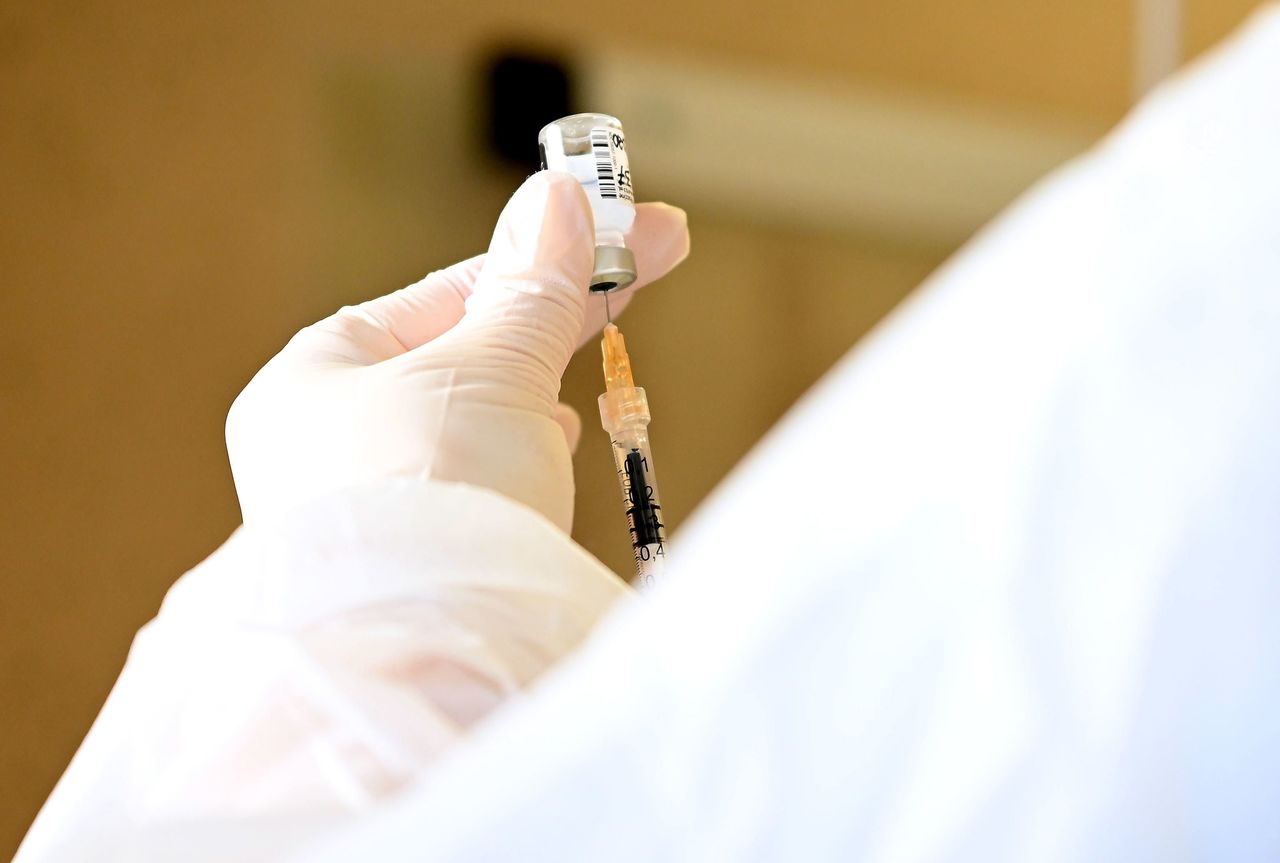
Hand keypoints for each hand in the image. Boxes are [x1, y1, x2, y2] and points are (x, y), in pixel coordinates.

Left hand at [226, 171, 689, 531]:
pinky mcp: (413, 562)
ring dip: (534, 406)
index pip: (441, 297)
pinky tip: (546, 463)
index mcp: (311, 380)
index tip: (616, 230)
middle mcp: (324, 445)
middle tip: (642, 268)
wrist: (425, 656)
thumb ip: (531, 290)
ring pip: (472, 428)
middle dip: (549, 326)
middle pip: (460, 359)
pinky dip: (518, 469)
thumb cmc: (433, 489)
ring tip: (574, 406)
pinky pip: (474, 490)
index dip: (536, 263)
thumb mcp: (493, 370)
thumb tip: (560, 198)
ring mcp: (365, 510)